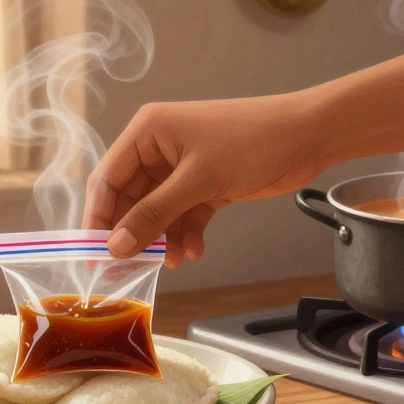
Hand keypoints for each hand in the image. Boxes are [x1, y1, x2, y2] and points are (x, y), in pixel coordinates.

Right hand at [84, 93, 331, 266]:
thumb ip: (154, 214)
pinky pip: (182, 214)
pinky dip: (185, 234)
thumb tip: (115, 247)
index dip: (97, 218)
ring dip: (160, 238)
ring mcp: (182, 167)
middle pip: (130, 199)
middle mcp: (159, 148)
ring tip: (168, 262)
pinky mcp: (205, 183)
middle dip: (130, 234)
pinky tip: (193, 250)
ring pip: (157, 211)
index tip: (93, 255)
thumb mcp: (199, 180)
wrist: (309, 136)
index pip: (107, 179)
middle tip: (124, 271)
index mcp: (148, 132)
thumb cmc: (252, 143)